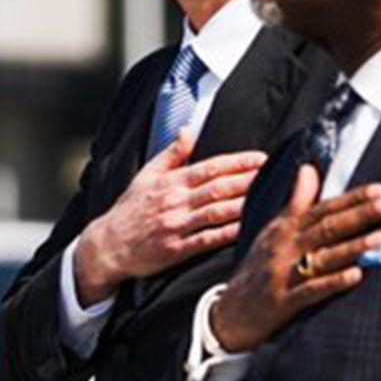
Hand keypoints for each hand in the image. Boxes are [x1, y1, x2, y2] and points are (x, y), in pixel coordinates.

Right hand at [71, 131, 267, 304]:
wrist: (107, 245)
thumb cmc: (130, 210)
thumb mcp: (145, 176)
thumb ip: (170, 154)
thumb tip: (189, 130)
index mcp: (170, 183)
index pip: (209, 167)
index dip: (237, 162)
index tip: (261, 158)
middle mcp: (174, 202)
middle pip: (217, 188)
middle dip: (247, 180)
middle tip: (273, 173)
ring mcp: (175, 227)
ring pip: (215, 212)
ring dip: (242, 204)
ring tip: (267, 197)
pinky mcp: (175, 250)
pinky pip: (206, 240)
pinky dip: (227, 234)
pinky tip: (246, 229)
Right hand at [207, 165, 380, 354]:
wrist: (229, 311)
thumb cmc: (258, 267)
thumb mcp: (273, 230)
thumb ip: (296, 201)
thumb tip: (309, 168)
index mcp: (285, 229)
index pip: (322, 208)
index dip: (351, 198)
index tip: (379, 188)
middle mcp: (285, 247)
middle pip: (326, 228)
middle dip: (360, 215)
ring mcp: (284, 274)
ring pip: (323, 257)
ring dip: (353, 246)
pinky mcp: (284, 301)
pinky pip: (312, 290)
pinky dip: (334, 282)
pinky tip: (356, 275)